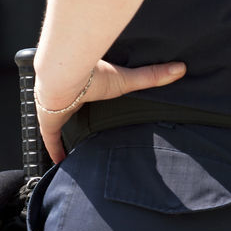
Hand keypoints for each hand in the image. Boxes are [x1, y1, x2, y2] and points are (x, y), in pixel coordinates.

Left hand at [36, 58, 186, 162]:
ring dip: (65, 132)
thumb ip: (151, 76)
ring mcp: (56, 110)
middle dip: (76, 115)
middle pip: (73, 109)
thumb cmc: (93, 75)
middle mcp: (69, 96)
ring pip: (60, 123)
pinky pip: (50, 139)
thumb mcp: (127, 80)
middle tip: (85, 128)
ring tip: (74, 146)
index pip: (88, 92)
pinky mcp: (49, 122)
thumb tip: (181, 68)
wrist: (63, 77)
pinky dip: (55, 150)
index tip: (95, 104)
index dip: (90, 98)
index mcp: (85, 85)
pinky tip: (60, 163)